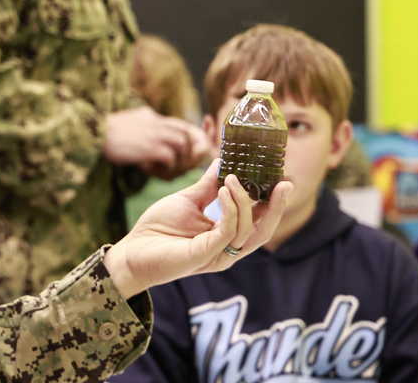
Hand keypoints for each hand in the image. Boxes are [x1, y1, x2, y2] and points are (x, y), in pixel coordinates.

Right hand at [103, 108, 209, 176]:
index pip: (184, 127)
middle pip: (189, 135)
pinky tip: (149, 169)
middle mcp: (157, 122)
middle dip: (188, 155)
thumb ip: (145, 124)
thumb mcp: (129, 123)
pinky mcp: (149, 146)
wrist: (89, 133)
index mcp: (153, 117)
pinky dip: (164, 167)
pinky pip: (169, 158)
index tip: (189, 155)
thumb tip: (154, 128)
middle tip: (175, 167)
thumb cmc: (104, 133)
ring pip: (183, 145)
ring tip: (162, 170)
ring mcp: (154, 134)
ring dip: (176, 161)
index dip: (192, 142)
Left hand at [103, 160, 290, 298]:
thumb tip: (222, 161)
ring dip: (246, 201)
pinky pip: (228, 232)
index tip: (280, 175)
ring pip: (247, 230)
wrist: (133, 250)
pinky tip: (224, 191)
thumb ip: (208, 185)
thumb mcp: (188, 200)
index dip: (271, 200)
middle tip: (284, 182)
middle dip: (276, 206)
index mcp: (226, 235)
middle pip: (263, 229)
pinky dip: (230, 210)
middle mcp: (228, 248)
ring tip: (234, 178)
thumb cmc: (158, 229)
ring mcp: (219, 254)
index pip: (258, 218)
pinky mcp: (206, 256)